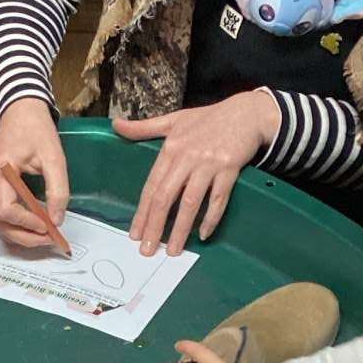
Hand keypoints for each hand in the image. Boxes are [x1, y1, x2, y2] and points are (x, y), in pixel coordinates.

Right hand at [0, 99, 69, 248]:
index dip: (26, 223)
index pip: (5, 209)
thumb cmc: (36, 129)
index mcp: (0, 169)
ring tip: (41, 234)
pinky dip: (14, 222)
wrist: (20, 109)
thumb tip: (57, 220)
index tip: (47, 227)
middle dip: (22, 235)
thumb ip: (58, 190)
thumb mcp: (54, 157)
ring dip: (18, 232)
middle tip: (47, 239)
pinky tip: (32, 223)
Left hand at [116, 90, 278, 256]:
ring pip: (191, 202)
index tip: (135, 234)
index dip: (142, 212)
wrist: (246, 113)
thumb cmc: (208, 118)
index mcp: (171, 148)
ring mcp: (209, 164)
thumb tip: (116, 125)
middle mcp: (187, 157)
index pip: (152, 186)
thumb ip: (144, 127)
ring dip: (181, 229)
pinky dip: (211, 218)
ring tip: (173, 250)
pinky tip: (203, 234)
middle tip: (148, 249)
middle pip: (166, 197)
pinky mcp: (229, 168)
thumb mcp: (174, 119)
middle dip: (155, 226)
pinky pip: (218, 198)